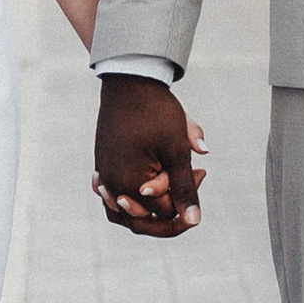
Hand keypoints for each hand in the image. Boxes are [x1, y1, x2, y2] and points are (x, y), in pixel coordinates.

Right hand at [92, 77, 206, 236]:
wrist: (129, 81)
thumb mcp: (176, 150)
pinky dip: (129, 196)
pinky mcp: (101, 163)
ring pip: (123, 210)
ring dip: (147, 206)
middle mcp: (111, 184)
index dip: (187, 199)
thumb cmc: (156, 112)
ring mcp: (103, 174)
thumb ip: (184, 187)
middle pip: (142, 219)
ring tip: (168, 187)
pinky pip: (111, 194)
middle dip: (170, 205)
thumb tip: (194, 222)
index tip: (201, 172)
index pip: (164, 213)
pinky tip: (142, 187)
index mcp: (130, 184)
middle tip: (192, 178)